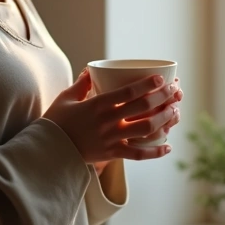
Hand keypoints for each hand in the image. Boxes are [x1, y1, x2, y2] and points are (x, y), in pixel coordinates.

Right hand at [44, 69, 182, 163]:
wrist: (48, 151)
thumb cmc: (56, 122)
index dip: (148, 85)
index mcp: (98, 104)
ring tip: (175, 112)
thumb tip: (89, 70)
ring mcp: (111, 139)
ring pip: (145, 129)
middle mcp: (108, 121)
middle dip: (162, 98)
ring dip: (164, 120)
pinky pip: (137, 154)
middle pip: (142, 108)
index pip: (128, 92)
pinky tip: (168, 147)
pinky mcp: (112, 154)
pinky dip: (155, 152)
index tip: (161, 79)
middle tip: (175, 91)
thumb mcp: (66, 98)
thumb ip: (81, 84)